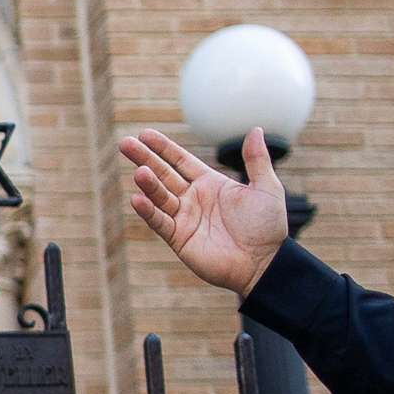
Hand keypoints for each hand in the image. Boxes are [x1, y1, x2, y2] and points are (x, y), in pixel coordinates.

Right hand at [119, 127, 290, 298]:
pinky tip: (137, 199)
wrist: (264, 263)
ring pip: (160, 197)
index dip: (163, 148)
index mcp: (210, 184)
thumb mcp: (266, 188)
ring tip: (139, 172)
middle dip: (144, 159)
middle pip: (163, 175)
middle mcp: (193, 199)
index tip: (145, 134)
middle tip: (125, 144)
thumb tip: (256, 129)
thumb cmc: (267, 227)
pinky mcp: (180, 239)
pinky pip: (160, 222)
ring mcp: (185, 219)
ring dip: (148, 184)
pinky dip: (148, 212)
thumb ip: (256, 159)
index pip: (180, 161)